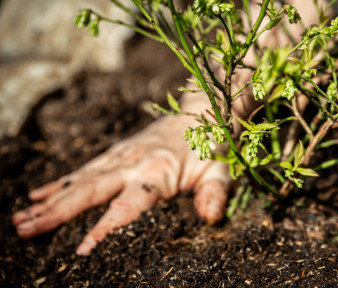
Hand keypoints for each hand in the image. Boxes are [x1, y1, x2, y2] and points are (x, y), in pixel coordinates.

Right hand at [12, 114, 229, 254]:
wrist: (202, 112)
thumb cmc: (211, 145)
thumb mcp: (220, 171)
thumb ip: (214, 195)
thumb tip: (211, 218)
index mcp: (157, 172)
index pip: (127, 206)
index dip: (105, 228)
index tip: (82, 249)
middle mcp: (132, 163)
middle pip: (89, 191)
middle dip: (57, 212)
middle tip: (26, 229)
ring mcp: (121, 156)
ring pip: (80, 180)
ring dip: (50, 200)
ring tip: (22, 219)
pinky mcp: (116, 152)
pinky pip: (84, 169)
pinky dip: (60, 183)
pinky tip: (38, 195)